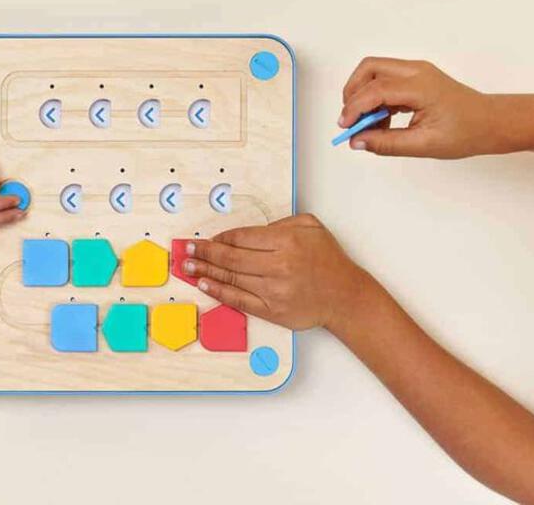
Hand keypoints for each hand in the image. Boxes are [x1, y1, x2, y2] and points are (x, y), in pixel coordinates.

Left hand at [183, 215, 365, 331]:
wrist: (345, 296)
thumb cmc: (328, 260)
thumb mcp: (309, 226)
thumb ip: (279, 223)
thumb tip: (249, 233)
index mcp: (285, 241)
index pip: (241, 237)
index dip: (220, 238)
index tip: (206, 238)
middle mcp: (278, 265)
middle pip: (231, 257)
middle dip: (205, 252)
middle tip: (188, 249)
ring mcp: (274, 290)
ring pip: (231, 278)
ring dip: (206, 272)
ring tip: (188, 267)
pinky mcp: (272, 310)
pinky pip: (239, 300)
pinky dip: (219, 291)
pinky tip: (205, 285)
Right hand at [339, 57, 495, 158]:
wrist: (492, 122)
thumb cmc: (467, 132)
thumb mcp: (424, 145)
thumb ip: (387, 143)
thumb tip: (358, 141)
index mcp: (420, 87)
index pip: (375, 90)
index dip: (354, 108)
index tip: (345, 127)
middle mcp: (416, 71)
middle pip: (369, 69)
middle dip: (352, 92)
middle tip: (350, 119)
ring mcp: (416, 71)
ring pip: (374, 71)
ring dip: (363, 94)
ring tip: (369, 123)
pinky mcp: (416, 77)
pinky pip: (385, 79)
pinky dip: (375, 97)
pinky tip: (382, 120)